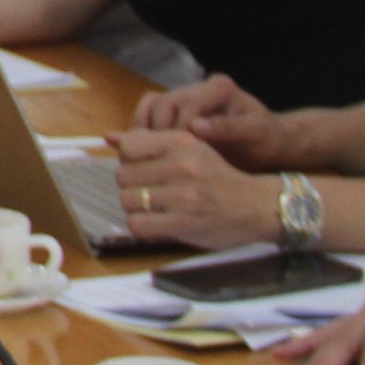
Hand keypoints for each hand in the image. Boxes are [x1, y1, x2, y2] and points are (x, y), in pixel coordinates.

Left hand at [106, 127, 280, 249]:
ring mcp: (182, 195)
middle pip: (122, 176)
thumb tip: (109, 138)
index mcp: (180, 142)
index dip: (130, 161)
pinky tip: (159, 223)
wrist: (255, 206)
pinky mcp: (183, 223)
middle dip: (133, 186)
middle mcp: (181, 165)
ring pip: (127, 200)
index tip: (144, 169)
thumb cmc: (217, 177)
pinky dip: (143, 227)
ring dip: (137, 208)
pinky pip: (138, 224)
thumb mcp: (189, 149)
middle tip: (153, 192)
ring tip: (157, 209)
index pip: (127, 147)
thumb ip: (149, 143)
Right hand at [133, 74, 284, 166]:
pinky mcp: (177, 111)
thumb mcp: (254, 134)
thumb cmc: (265, 140)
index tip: (178, 157)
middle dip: (158, 132)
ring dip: (145, 130)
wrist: (269, 145)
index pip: (185, 106)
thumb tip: (195, 126)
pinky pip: (150, 113)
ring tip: (148, 155)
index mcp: (219, 88)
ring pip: (151, 106)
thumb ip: (227, 129)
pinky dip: (144, 130)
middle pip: (162, 103)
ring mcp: (185, 97)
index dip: (178, 131)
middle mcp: (198, 87)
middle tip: (158, 159)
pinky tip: (146, 150)